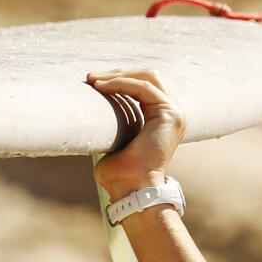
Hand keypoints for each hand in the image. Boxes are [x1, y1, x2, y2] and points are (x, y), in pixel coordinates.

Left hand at [85, 67, 184, 193]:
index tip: (92, 80)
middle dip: (118, 72)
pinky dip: (121, 84)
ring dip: (117, 75)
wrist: (131, 189)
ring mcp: (174, 113)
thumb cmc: (119, 173)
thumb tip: (88, 112)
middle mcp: (171, 113)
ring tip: (92, 80)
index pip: (144, 84)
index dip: (119, 78)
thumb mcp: (114, 140)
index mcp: (161, 117)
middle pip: (148, 75)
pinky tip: (101, 87)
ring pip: (147, 76)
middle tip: (91, 77)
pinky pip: (143, 88)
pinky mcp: (169, 115)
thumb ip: (111, 124)